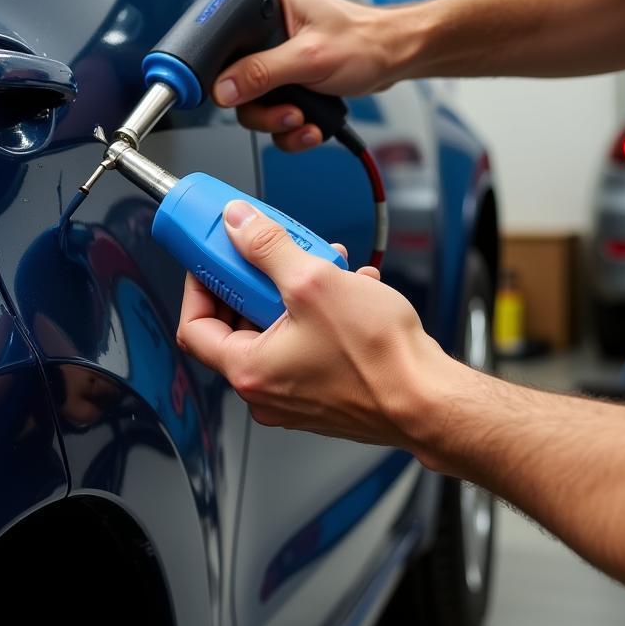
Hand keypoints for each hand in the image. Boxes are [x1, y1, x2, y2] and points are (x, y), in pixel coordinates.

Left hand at [175, 199, 450, 452]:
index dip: (199, 285)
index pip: (194, 327)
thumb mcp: (314, 282)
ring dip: (298, 290)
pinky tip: (353, 290)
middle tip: (273, 253)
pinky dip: (322, 313)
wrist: (430, 401)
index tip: (214, 259)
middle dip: (259, 279)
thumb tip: (239, 224)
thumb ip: (267, 248)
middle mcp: (268, 392)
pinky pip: (307, 343)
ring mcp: (297, 395)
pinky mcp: (325, 392)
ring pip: (279, 329)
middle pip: (238, 324)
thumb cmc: (379, 359)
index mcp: (250, 371)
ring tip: (326, 266)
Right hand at [213, 0, 398, 150]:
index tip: (240, 94)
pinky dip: (289, 126)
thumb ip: (262, 74)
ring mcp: (276, 53)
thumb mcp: (310, 59)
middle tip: (288, 113)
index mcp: (266, 0)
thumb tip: (223, 89)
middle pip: (235, 79)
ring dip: (278, 121)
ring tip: (304, 120)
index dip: (226, 72)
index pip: (224, 40)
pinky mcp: (287, 75)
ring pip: (252, 101)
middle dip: (264, 107)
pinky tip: (310, 124)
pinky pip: (271, 108)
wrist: (397, 58)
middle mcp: (266, 25)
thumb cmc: (367, 41)